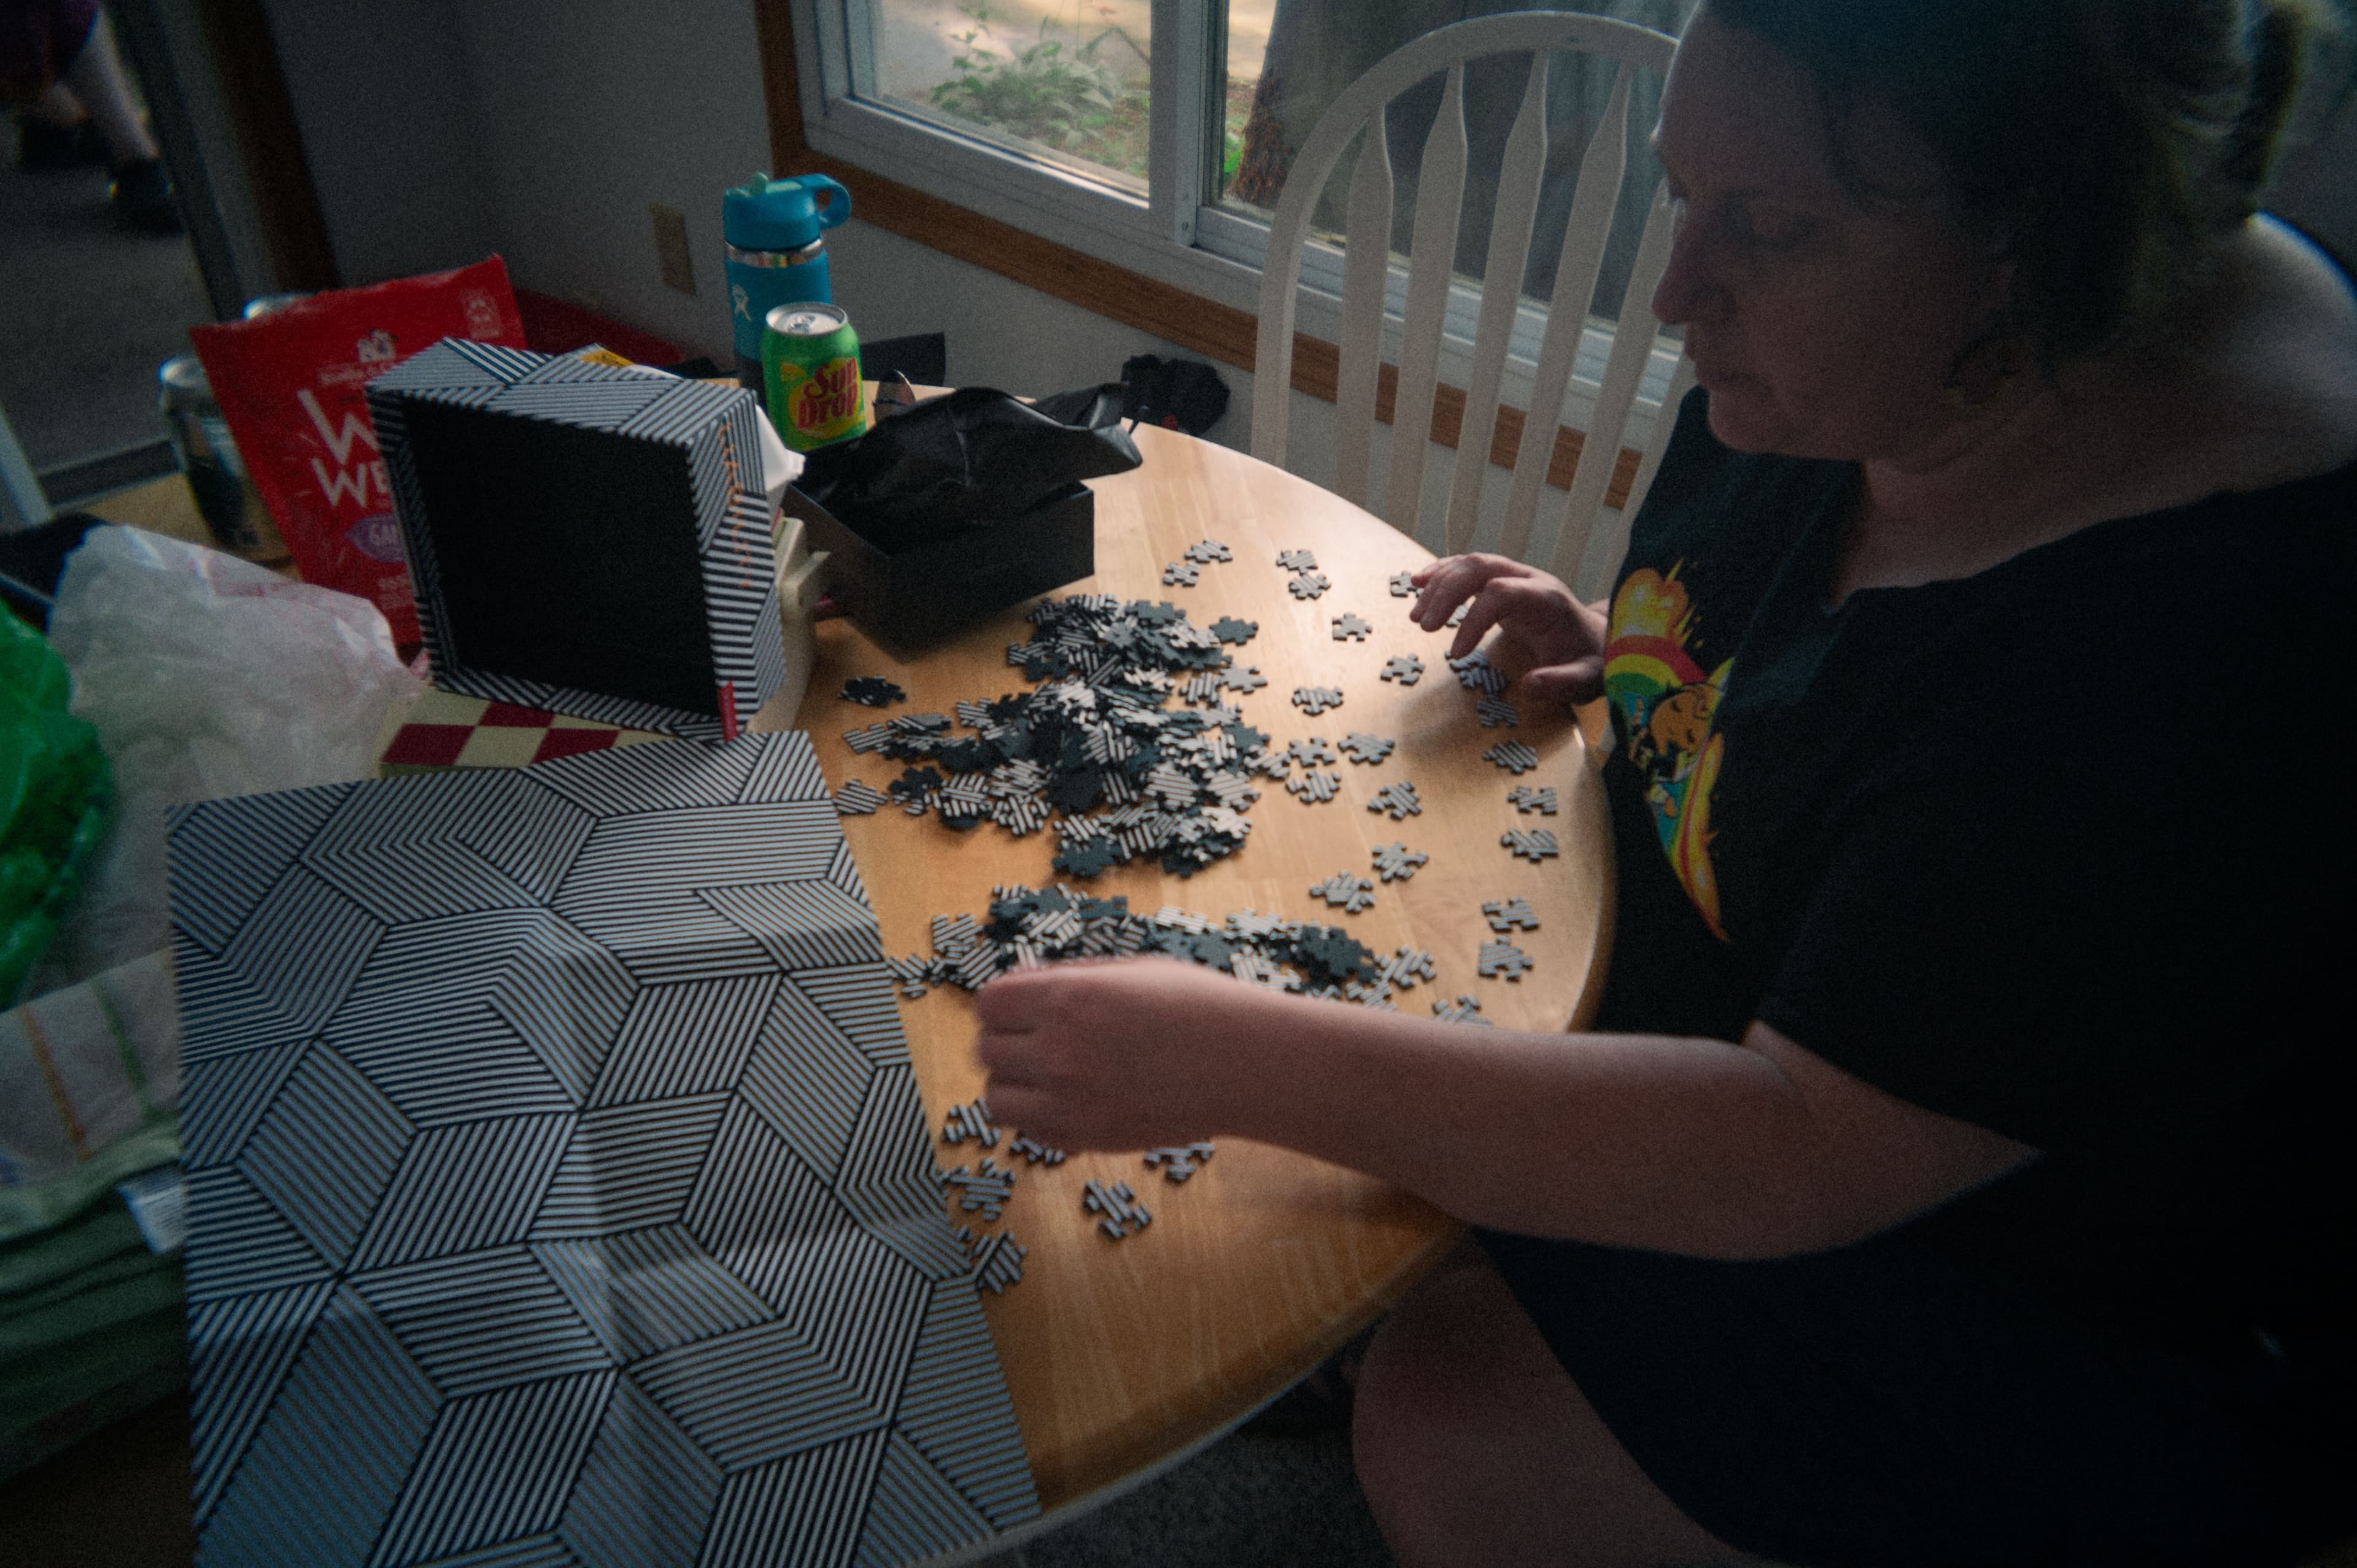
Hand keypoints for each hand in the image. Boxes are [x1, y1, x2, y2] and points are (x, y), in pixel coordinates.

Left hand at [974, 958, 1250, 1150]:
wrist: (1246, 1063)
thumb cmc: (1199, 1006)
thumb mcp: (1132, 970)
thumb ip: (1072, 980)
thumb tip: (1029, 990)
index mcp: (1067, 997)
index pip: (989, 1004)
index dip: (1005, 1005)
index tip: (1023, 1009)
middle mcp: (1059, 1050)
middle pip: (986, 1050)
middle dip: (1008, 1042)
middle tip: (1039, 1041)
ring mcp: (1070, 1100)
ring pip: (996, 1098)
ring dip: (1015, 1085)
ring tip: (1048, 1076)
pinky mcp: (1087, 1137)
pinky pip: (1032, 1132)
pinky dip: (1041, 1119)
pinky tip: (1072, 1102)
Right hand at [1409, 555, 1607, 709]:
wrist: (1597, 639)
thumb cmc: (1589, 658)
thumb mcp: (1585, 679)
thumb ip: (1562, 683)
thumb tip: (1529, 686)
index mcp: (1547, 599)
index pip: (1500, 593)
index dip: (1472, 619)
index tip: (1457, 654)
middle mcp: (1529, 579)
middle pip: (1480, 567)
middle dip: (1446, 592)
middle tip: (1423, 626)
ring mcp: (1516, 576)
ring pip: (1470, 563)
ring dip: (1439, 584)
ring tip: (1417, 616)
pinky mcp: (1504, 582)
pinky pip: (1469, 567)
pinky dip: (1442, 574)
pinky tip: (1418, 584)